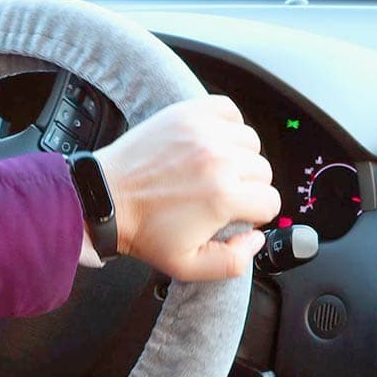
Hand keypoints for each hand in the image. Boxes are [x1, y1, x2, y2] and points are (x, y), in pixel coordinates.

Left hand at [94, 95, 280, 280]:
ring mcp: (204, 133)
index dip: (257, 214)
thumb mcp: (187, 266)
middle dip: (249, 187)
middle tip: (222, 195)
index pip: (270, 202)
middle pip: (264, 171)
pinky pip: (229, 111)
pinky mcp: (188, 114)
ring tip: (216, 169)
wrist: (106, 197)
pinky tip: (213, 142)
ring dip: (240, 157)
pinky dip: (228, 125)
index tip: (237, 214)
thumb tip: (255, 238)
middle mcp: (218, 160)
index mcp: (222, 197)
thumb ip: (233, 262)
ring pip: (251, 142)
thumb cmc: (142, 230)